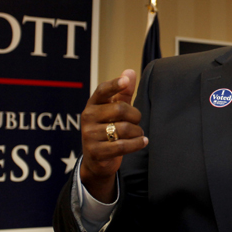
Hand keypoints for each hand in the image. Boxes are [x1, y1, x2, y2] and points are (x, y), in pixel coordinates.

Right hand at [80, 69, 147, 202]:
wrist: (96, 159)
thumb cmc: (108, 128)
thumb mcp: (115, 109)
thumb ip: (123, 92)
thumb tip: (130, 71)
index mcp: (93, 104)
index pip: (103, 90)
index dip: (114, 85)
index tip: (125, 81)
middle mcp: (88, 117)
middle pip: (120, 109)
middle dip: (135, 115)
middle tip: (137, 121)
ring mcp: (90, 135)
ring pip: (124, 128)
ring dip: (137, 132)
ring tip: (138, 134)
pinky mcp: (96, 152)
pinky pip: (122, 146)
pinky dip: (137, 144)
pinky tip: (143, 142)